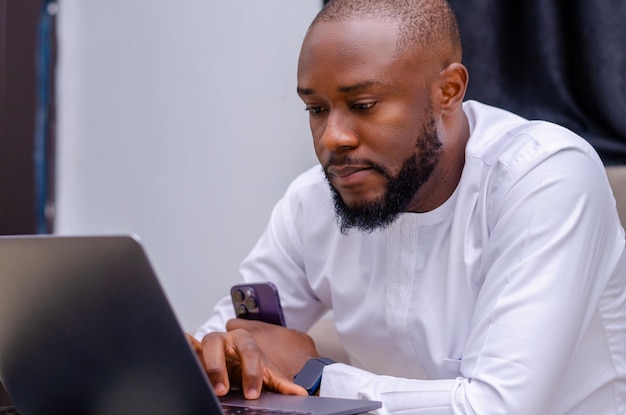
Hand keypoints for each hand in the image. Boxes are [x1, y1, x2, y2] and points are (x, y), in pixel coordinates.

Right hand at [185, 324, 310, 399]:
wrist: (236, 362)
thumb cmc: (250, 365)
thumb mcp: (265, 374)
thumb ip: (281, 384)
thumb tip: (301, 395)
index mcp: (245, 342)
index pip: (250, 351)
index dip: (252, 371)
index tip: (253, 393)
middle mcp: (225, 340)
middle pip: (220, 343)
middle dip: (220, 366)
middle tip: (224, 390)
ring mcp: (209, 345)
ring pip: (203, 344)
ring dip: (205, 364)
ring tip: (210, 386)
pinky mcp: (195, 352)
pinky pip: (187, 345)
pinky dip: (184, 346)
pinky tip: (181, 349)